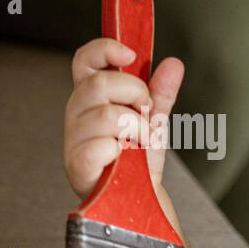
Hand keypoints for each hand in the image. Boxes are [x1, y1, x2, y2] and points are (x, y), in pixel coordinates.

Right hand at [64, 38, 184, 198]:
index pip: (84, 61)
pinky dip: (123, 151)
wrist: (139, 197)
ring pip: (108, 116)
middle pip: (99, 84)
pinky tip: (125, 160)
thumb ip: (161, 92)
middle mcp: (77, 113)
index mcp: (91, 97)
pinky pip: (102, 146)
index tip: (130, 55)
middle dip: (136, 94)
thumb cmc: (139, 159)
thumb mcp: (153, 120)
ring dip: (138, 129)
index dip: (104, 50)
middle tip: (146, 114)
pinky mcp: (77, 164)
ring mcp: (74, 138)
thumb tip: (174, 63)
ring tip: (140, 143)